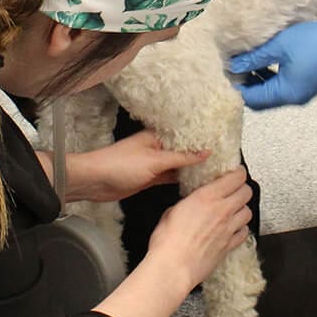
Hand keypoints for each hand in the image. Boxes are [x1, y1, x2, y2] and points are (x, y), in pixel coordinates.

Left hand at [64, 130, 209, 202]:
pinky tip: (195, 183)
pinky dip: (181, 179)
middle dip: (199, 154)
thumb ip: (180, 157)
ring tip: (214, 170)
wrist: (95, 182)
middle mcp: (157, 148)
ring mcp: (154, 164)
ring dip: (191, 168)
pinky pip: (170, 177)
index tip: (220, 141)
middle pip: (182, 150)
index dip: (201, 137)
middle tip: (222, 158)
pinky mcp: (150, 178)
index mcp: (157, 136)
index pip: (184, 134)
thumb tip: (205, 152)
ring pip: (178, 165)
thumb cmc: (119, 165)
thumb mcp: (154, 160)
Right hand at [146, 167, 252, 288]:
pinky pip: (244, 233)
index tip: (235, 172)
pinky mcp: (229, 246)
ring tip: (234, 209)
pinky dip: (241, 229)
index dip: (238, 172)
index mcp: (206, 197)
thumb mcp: (171, 211)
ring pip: (248, 212)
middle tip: (235, 189)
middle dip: (242, 188)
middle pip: (246, 192)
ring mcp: (228, 229)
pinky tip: (233, 229)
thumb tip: (189, 204)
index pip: (235, 177)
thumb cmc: (168, 242)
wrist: (173, 268)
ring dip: (242, 208)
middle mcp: (222, 211)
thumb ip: (187, 203)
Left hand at [226, 10, 316, 109]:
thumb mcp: (279, 46)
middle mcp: (294, 99)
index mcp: (286, 93)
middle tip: (234, 67)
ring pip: (272, 93)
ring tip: (246, 62)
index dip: (237, 87)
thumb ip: (254, 58)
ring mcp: (302, 93)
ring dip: (258, 80)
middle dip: (246, 85)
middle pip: (261, 100)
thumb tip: (233, 66)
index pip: (252, 99)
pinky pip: (283, 87)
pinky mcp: (307, 85)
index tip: (226, 71)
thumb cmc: (313, 41)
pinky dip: (270, 77)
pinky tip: (265, 61)